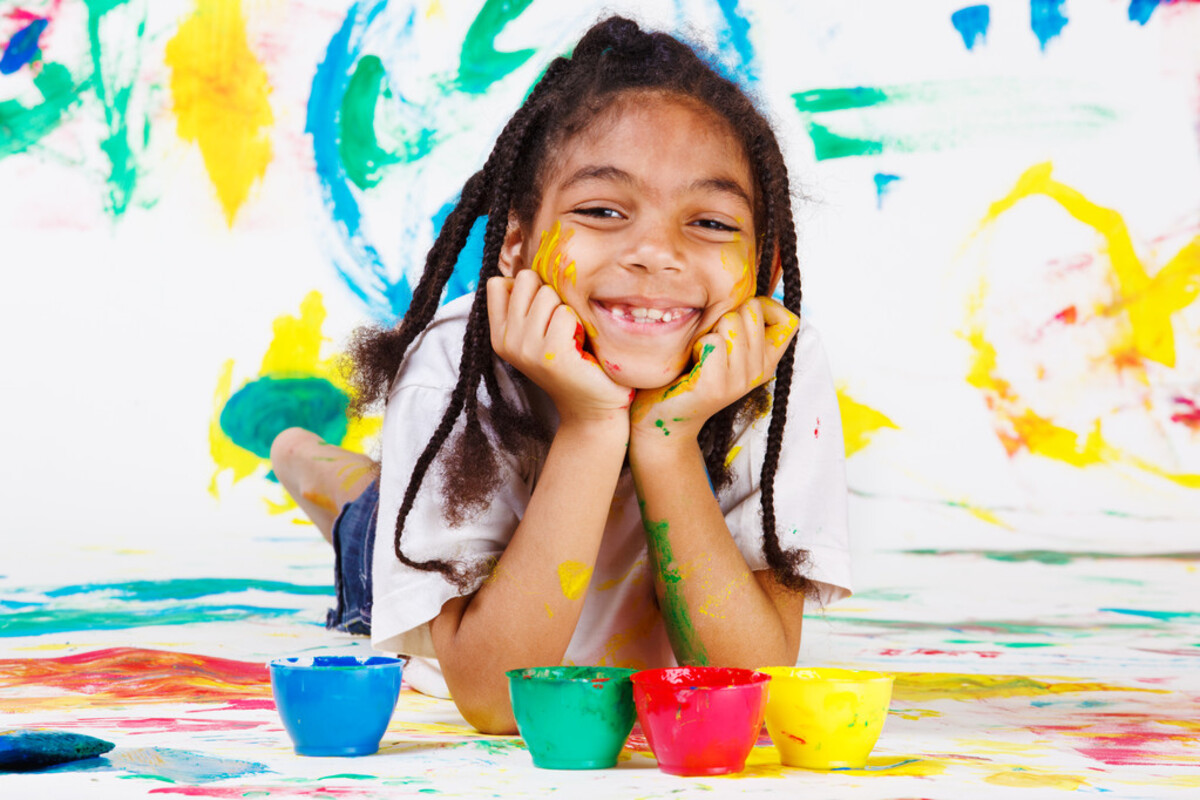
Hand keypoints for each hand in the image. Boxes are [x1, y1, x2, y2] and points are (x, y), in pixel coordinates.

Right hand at [487, 270, 633, 424]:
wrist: (592, 407)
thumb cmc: (573, 362)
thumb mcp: (539, 333)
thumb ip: (526, 305)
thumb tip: (525, 269)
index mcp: (499, 335)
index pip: (498, 283)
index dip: (527, 287)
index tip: (543, 312)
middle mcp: (507, 341)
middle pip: (526, 280)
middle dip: (550, 293)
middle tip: (562, 325)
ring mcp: (526, 348)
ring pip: (547, 294)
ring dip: (567, 309)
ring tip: (572, 337)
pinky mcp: (551, 353)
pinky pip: (567, 313)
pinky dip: (580, 325)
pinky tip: (581, 346)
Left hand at [630, 297, 798, 441]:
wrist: (664, 419)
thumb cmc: (690, 372)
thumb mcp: (725, 346)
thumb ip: (741, 323)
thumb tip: (745, 285)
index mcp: (767, 360)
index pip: (790, 320)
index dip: (767, 306)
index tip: (741, 317)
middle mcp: (760, 371)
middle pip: (752, 310)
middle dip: (726, 314)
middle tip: (711, 341)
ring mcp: (740, 381)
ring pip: (731, 322)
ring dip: (709, 330)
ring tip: (700, 353)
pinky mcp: (717, 386)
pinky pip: (713, 341)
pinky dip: (697, 344)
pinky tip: (692, 363)